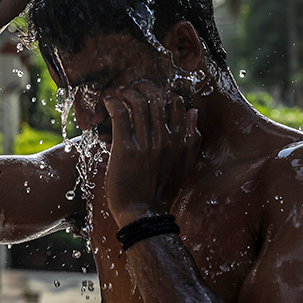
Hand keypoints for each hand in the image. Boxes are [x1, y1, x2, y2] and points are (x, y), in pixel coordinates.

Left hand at [103, 81, 200, 226]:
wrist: (144, 214)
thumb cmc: (162, 190)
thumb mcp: (185, 164)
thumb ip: (192, 138)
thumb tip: (194, 111)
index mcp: (183, 142)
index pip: (177, 104)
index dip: (163, 93)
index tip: (151, 93)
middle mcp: (167, 140)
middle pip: (157, 98)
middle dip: (143, 88)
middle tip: (133, 88)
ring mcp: (146, 144)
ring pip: (139, 103)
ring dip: (127, 93)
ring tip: (120, 93)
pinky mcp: (126, 149)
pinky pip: (120, 115)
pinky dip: (113, 103)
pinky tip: (109, 102)